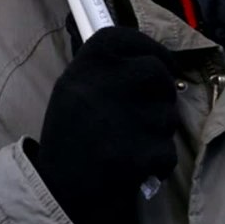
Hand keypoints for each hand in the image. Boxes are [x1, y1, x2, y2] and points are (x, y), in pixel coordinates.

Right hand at [32, 26, 178, 223]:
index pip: (128, 37)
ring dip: (159, 131)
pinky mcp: (137, 153)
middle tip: (154, 106)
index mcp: (87, 63)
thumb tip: (158, 61)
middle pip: (158, 72)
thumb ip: (108, 70)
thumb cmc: (70, 133)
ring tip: (133, 142)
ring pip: (168, 115)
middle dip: (164, 90)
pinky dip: (158, 163)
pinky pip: (167, 151)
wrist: (56, 186)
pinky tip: (138, 166)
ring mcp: (123, 118)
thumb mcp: (75, 88)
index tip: (162, 62)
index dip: (151, 48)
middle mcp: (105, 83)